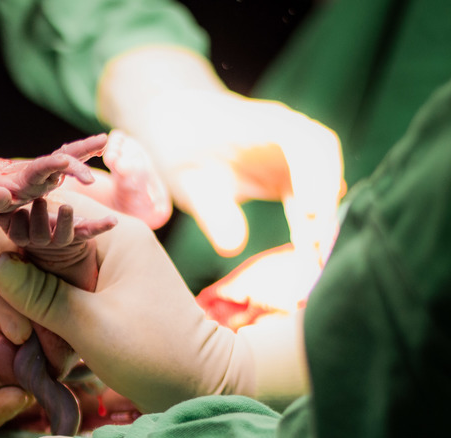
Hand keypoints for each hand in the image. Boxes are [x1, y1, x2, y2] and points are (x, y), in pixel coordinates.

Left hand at [0, 134, 107, 212]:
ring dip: (87, 147)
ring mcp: (50, 168)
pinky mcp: (55, 171)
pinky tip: (101, 147)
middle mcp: (41, 168)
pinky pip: (74, 159)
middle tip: (100, 147)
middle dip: (79, 151)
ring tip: (104, 140)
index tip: (64, 161)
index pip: (40, 168)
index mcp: (27, 176)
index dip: (51, 164)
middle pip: (62, 156)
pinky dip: (87, 151)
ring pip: (71, 154)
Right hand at [0, 192, 253, 412]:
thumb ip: (39, 294)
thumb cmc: (155, 353)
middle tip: (22, 337)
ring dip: (34, 312)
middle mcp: (107, 239)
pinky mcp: (101, 290)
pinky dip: (49, 320)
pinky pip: (59, 292)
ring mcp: (105, 265)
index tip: (12, 304)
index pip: (41, 215)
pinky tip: (55, 351)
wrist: (204, 384)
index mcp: (112, 232)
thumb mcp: (90, 325)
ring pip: (42, 273)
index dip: (14, 251)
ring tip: (45, 353)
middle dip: (21, 292)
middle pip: (36, 246)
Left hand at [99, 47, 342, 259]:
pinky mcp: (288, 169)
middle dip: (323, 203)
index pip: (306, 144)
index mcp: (265, 123)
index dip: (313, 179)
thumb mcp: (185, 181)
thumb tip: (233, 248)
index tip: (310, 216)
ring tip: (312, 255)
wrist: (173, 122)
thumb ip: (210, 211)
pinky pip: (308, 192)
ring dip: (320, 214)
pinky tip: (304, 248)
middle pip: (324, 162)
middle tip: (315, 248)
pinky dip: (309, 218)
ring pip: (321, 178)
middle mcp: (286, 131)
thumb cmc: (176, 147)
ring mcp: (291, 150)